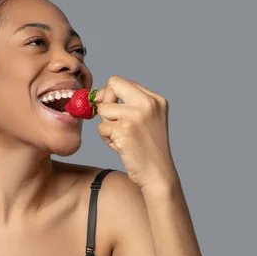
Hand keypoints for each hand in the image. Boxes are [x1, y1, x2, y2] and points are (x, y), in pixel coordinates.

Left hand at [94, 75, 178, 190]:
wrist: (158, 174)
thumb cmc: (149, 148)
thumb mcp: (148, 119)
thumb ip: (129, 103)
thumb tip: (98, 95)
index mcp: (156, 99)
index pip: (122, 81)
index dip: (111, 93)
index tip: (111, 106)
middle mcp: (148, 104)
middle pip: (112, 85)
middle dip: (105, 102)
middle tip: (111, 119)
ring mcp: (136, 116)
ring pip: (103, 109)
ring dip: (107, 125)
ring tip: (121, 137)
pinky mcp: (124, 130)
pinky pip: (101, 128)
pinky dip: (107, 139)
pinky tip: (121, 146)